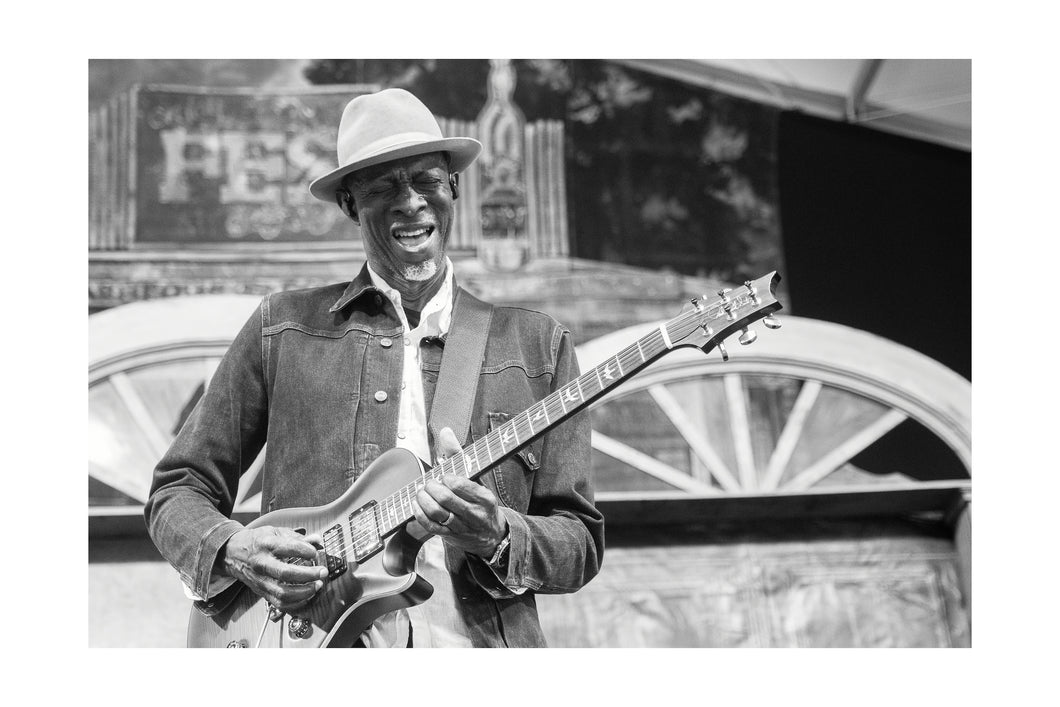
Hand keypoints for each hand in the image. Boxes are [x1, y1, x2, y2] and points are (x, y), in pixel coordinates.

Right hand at [220, 526, 327, 611]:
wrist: (232, 553)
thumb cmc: (256, 541)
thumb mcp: (275, 531)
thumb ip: (297, 537)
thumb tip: (317, 540)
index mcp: (266, 545)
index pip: (288, 548)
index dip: (306, 551)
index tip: (315, 552)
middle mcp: (262, 563)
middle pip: (286, 573)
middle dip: (308, 574)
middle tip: (322, 572)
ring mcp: (261, 580)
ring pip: (283, 593)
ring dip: (304, 591)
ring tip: (317, 585)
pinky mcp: (261, 592)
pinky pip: (279, 603)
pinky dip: (296, 602)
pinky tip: (306, 595)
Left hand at [409, 427, 507, 557]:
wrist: (490, 535)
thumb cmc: (480, 501)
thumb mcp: (477, 478)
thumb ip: (459, 454)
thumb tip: (445, 431)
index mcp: (484, 497)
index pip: (461, 485)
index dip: (447, 478)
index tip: (443, 475)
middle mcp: (474, 513)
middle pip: (446, 499)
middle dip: (432, 488)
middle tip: (428, 483)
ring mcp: (462, 526)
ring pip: (437, 513)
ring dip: (423, 500)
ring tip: (421, 491)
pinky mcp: (450, 536)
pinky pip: (431, 526)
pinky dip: (419, 514)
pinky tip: (416, 504)